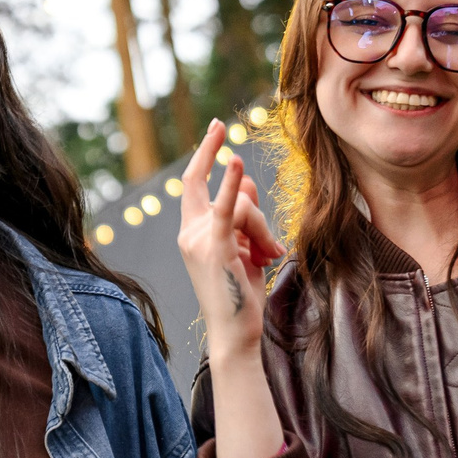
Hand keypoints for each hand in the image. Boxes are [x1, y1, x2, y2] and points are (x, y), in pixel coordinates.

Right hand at [178, 120, 285, 366]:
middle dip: (208, 149)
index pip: (195, 186)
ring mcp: (199, 240)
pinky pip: (227, 209)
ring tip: (269, 255)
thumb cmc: (241, 295)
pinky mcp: (216, 247)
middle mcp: (189, 233)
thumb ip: (243, 216)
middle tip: (219, 124)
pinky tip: (236, 161)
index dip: (204, 156)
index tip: (216, 131)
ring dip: (263, 228)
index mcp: (192, 233)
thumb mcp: (244, 249)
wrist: (236, 332)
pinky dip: (231, 184)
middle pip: (218, 189)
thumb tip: (247, 183)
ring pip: (241, 205)